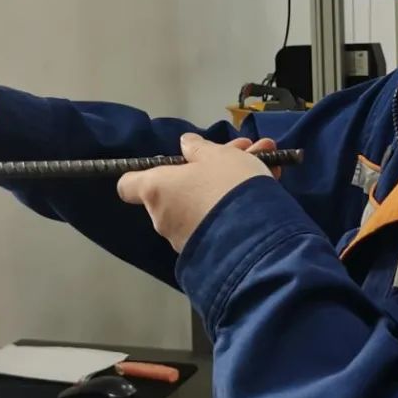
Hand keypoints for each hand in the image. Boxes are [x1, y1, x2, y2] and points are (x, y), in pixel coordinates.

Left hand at [118, 134, 277, 252]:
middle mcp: (163, 216)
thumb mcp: (216, 155)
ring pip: (202, 202)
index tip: (167, 166)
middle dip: (206, 171)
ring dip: (226, 185)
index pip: (129, 185)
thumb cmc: (226, 185)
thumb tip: (185, 144)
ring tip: (262, 163)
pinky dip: (234, 206)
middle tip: (239, 154)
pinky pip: (217, 221)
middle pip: (177, 189)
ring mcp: (183, 238)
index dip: (143, 174)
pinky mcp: (207, 253)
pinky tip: (268, 184)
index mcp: (157, 188)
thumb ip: (198, 148)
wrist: (256, 235)